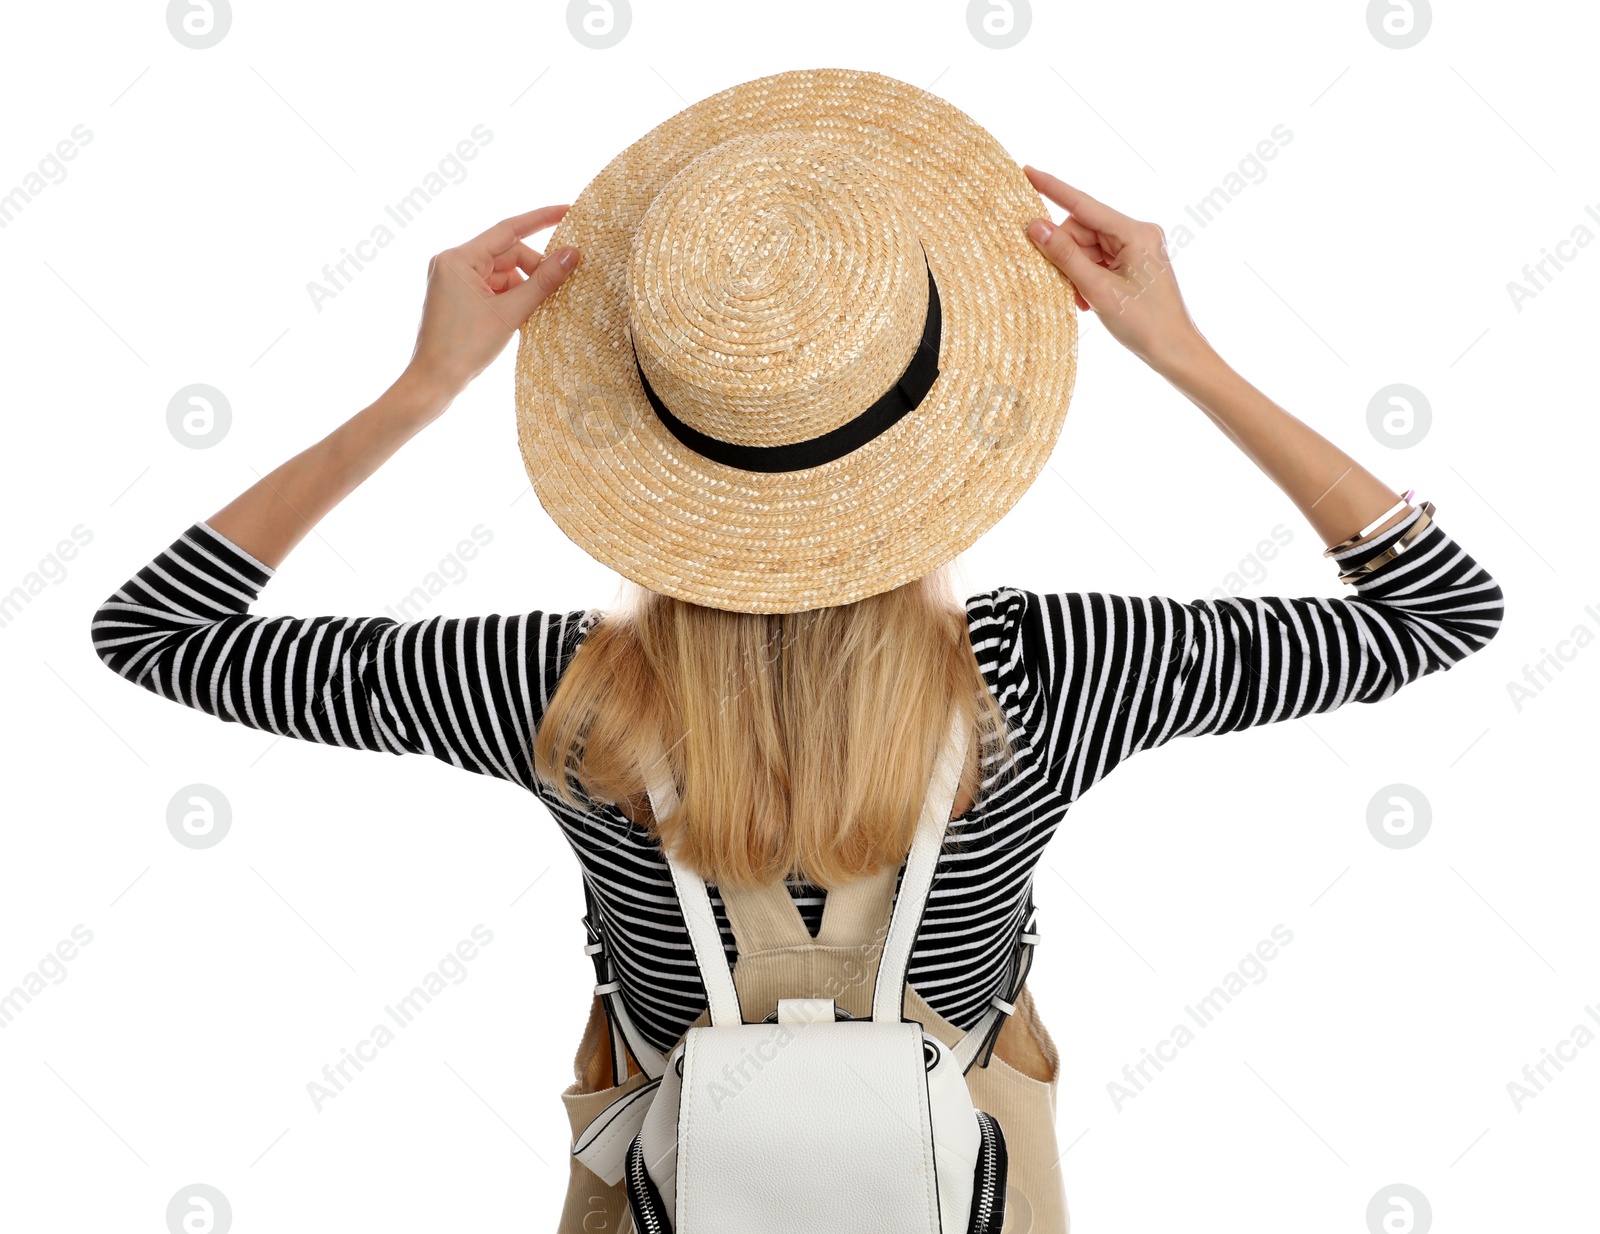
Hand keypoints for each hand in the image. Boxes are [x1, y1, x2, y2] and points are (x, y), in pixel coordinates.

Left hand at [401, 205, 579, 409]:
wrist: (433, 381)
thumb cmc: (464, 348)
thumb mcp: (511, 313)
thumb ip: (544, 281)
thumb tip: (572, 254)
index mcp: (458, 258)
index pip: (508, 229)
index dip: (541, 219)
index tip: (568, 210)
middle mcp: (452, 262)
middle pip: (507, 254)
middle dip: (534, 270)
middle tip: (559, 289)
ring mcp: (453, 279)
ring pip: (503, 273)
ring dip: (524, 288)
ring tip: (536, 313)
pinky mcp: (457, 296)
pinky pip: (493, 287)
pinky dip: (511, 298)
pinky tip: (523, 316)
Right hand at [1023, 167, 1205, 375]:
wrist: (1175, 352)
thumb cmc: (1145, 323)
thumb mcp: (1098, 290)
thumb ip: (1065, 256)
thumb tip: (1036, 226)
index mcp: (1135, 233)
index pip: (1084, 205)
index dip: (1053, 188)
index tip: (1028, 172)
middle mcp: (1138, 233)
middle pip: (1083, 229)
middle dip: (1066, 253)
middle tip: (1059, 281)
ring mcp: (1137, 248)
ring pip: (1087, 247)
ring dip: (1075, 271)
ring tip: (1080, 299)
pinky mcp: (1134, 263)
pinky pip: (1098, 260)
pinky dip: (1086, 277)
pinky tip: (1087, 300)